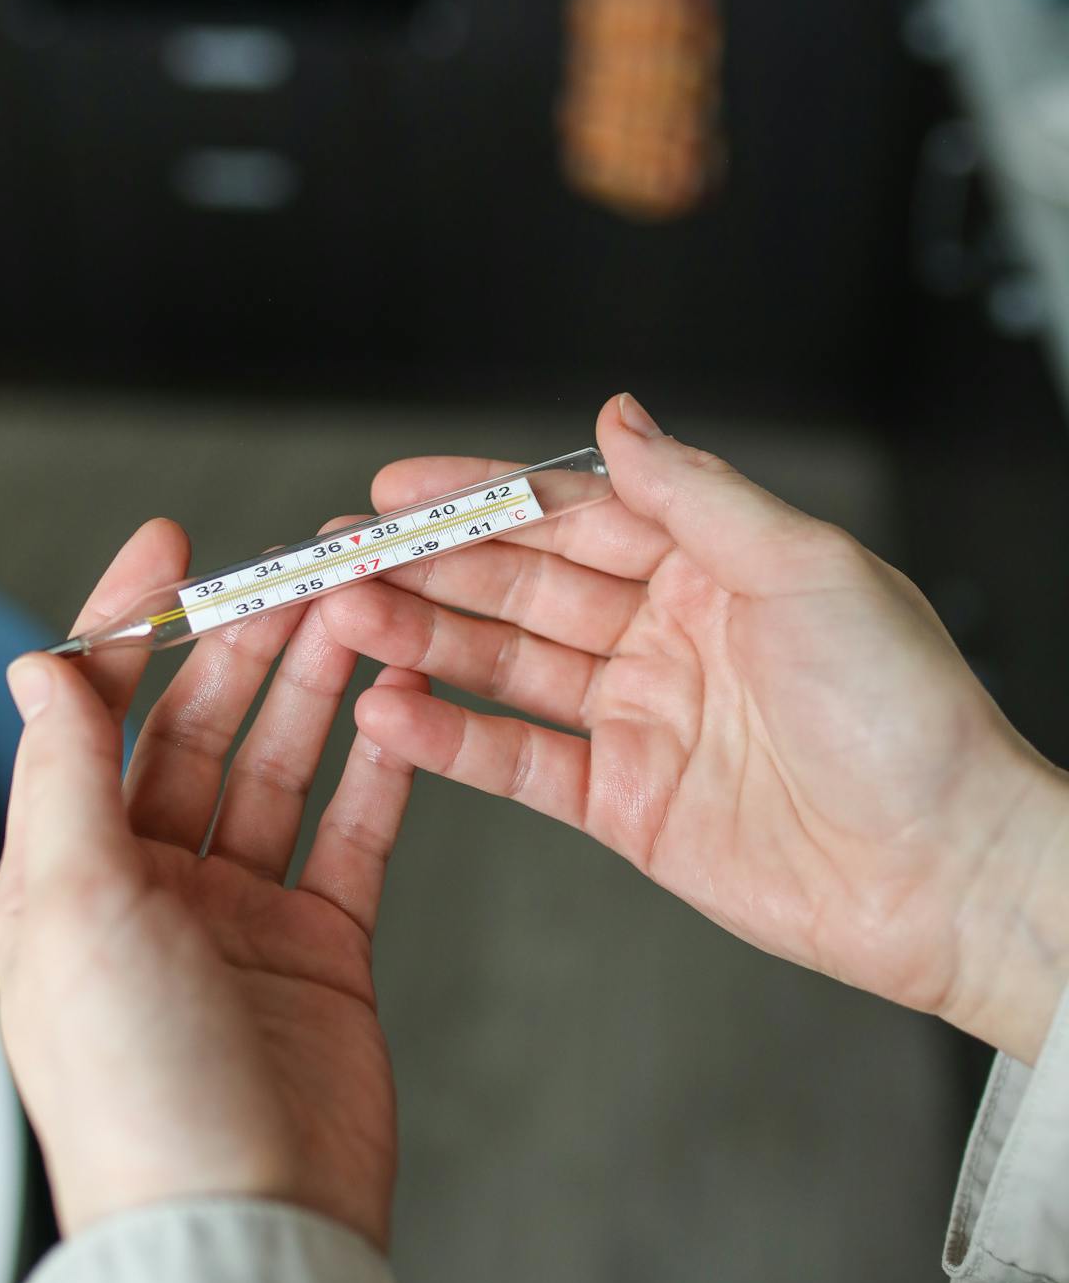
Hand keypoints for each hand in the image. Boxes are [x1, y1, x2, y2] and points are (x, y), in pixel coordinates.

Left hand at [0, 518, 426, 1249]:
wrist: (246, 1224)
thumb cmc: (136, 1093)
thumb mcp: (69, 911)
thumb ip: (64, 777)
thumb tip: (39, 667)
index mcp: (68, 874)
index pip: (95, 715)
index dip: (132, 622)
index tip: (174, 546)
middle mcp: (151, 887)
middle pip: (200, 730)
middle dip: (249, 643)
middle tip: (306, 568)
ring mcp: (241, 915)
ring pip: (280, 768)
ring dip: (318, 690)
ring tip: (362, 615)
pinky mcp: (323, 947)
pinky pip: (355, 835)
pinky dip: (380, 771)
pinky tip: (402, 711)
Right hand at [321, 394, 1068, 1064]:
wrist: (946, 868)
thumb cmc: (905, 711)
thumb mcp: (805, 569)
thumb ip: (696, 495)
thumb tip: (617, 415)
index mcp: (709, 564)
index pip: (570, 514)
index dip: (479, 497)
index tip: (396, 486)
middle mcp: (663, 633)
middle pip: (520, 587)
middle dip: (427, 566)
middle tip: (335, 554)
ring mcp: (637, 718)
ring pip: (505, 666)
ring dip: (420, 641)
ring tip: (340, 619)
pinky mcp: (623, 803)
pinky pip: (518, 761)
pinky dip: (449, 738)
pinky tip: (387, 712)